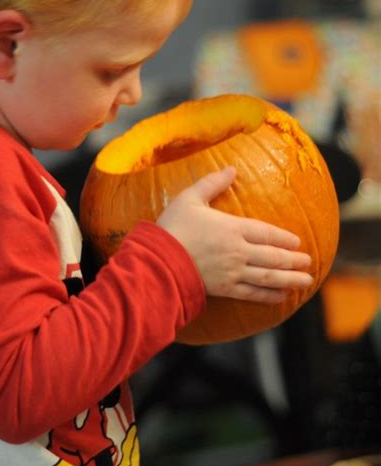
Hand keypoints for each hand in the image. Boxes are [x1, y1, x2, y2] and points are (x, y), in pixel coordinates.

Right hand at [156, 167, 312, 303]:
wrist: (158, 261)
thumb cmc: (173, 227)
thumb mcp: (190, 198)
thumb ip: (212, 183)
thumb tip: (232, 169)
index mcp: (233, 228)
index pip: (267, 233)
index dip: (284, 238)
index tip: (297, 242)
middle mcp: (238, 251)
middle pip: (273, 257)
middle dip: (294, 261)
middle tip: (309, 262)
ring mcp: (233, 272)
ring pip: (268, 277)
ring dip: (290, 279)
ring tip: (305, 281)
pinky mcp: (224, 289)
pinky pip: (252, 293)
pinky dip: (269, 296)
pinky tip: (281, 297)